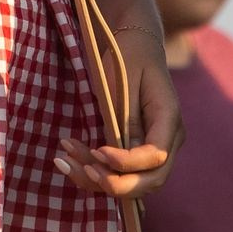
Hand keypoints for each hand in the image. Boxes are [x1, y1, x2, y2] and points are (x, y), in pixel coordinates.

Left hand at [55, 25, 179, 199]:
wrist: (135, 46)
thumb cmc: (128, 58)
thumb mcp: (124, 82)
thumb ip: (125, 120)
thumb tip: (117, 154)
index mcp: (169, 119)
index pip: (155, 157)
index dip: (127, 163)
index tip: (98, 151)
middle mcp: (168, 140)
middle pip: (151, 181)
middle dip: (117, 184)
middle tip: (85, 169)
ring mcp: (154, 149)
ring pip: (132, 183)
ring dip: (97, 180)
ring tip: (63, 160)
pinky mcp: (136, 152)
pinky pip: (119, 173)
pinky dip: (93, 172)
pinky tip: (67, 160)